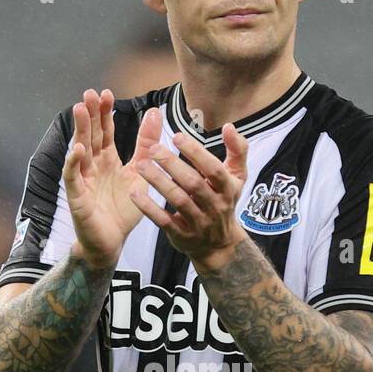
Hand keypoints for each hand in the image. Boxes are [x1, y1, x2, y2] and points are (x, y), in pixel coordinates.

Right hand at [63, 89, 161, 268]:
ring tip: (80, 109)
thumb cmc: (123, 210)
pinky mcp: (77, 197)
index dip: (104, 113)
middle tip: (89, 93)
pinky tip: (77, 149)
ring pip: (80, 151)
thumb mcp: (140, 173)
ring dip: (79, 130)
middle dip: (90, 115)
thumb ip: (145, 145)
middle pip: (90, 136)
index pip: (104, 131)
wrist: (111, 242)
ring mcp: (83, 180)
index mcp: (107, 160)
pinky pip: (73, 178)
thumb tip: (154, 112)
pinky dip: (74, 163)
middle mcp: (92, 167)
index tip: (106, 93)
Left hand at [131, 123, 249, 268]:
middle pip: (193, 184)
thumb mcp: (237, 177)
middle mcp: (215, 206)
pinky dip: (149, 208)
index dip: (196, 152)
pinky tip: (135, 194)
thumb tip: (228, 126)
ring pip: (178, 201)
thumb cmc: (224, 201)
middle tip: (153, 149)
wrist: (219, 244)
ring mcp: (198, 223)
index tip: (177, 136)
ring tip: (141, 165)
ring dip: (158, 182)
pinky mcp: (182, 236)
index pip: (213, 169)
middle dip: (173, 165)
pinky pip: (164, 221)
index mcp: (227, 189)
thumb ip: (237, 150)